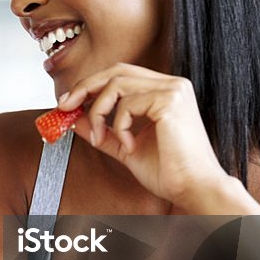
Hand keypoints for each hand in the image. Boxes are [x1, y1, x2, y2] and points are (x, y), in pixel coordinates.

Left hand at [59, 63, 229, 208]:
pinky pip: (127, 104)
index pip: (121, 74)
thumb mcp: (125, 147)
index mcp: (165, 91)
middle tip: (65, 106)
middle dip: (85, 87)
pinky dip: (119, 127)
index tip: (68, 102)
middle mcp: (171, 85)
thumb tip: (73, 118)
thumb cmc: (170, 172)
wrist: (194, 189)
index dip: (92, 84)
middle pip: (116, 70)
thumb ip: (102, 130)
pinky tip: (130, 147)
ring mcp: (173, 90)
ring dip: (99, 113)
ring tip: (101, 139)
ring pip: (116, 85)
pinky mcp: (170, 101)